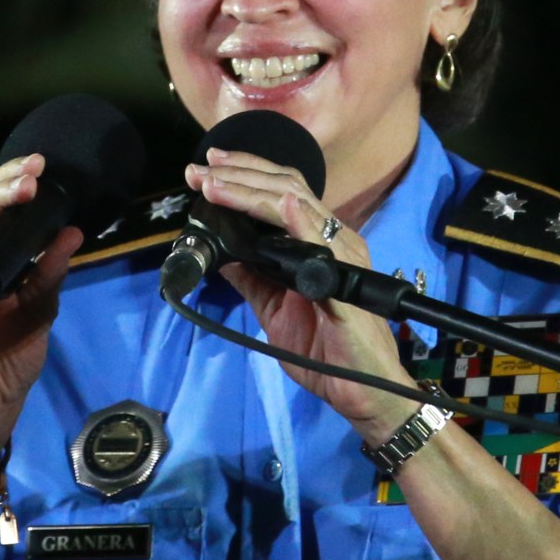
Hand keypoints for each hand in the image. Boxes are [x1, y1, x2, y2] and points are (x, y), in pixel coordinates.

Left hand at [185, 148, 418, 440]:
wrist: (359, 391)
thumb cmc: (324, 350)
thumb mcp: (274, 307)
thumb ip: (252, 277)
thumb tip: (220, 252)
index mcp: (318, 243)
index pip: (282, 192)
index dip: (245, 175)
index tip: (207, 168)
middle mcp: (333, 240)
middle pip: (286, 188)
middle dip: (239, 173)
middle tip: (200, 169)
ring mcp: (342, 258)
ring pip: (297, 205)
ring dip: (252, 190)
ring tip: (216, 183)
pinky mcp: (347, 285)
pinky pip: (324, 247)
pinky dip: (301, 221)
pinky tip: (281, 205)